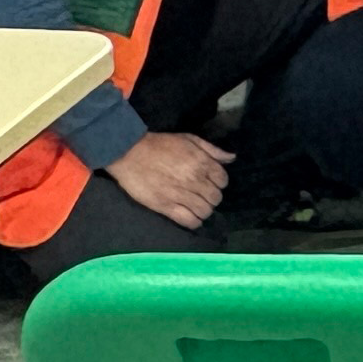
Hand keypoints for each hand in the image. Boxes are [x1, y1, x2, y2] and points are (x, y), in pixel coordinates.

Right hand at [107, 129, 232, 230]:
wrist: (130, 153)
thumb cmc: (161, 144)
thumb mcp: (189, 139)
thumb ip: (212, 150)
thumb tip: (232, 158)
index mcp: (202, 163)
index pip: (223, 180)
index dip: (219, 182)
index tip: (211, 182)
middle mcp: (195, 180)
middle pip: (215, 197)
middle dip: (212, 197)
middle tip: (204, 195)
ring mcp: (181, 195)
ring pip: (205, 211)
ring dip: (204, 210)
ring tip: (197, 206)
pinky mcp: (166, 207)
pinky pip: (189, 221)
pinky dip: (195, 222)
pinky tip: (192, 218)